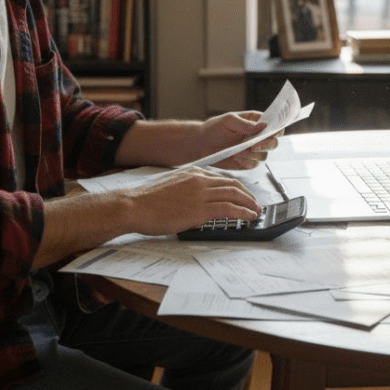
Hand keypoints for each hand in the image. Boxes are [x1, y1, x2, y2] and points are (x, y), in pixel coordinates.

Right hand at [127, 168, 260, 234]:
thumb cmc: (146, 201)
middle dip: (247, 195)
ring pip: (234, 195)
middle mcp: (199, 180)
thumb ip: (187, 190)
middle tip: (254, 203)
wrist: (133, 206)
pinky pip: (228, 209)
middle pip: (232, 184)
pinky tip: (248, 216)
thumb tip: (196, 201)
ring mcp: (200, 194)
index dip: (236, 187)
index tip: (242, 194)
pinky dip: (242, 212)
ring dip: (249, 203)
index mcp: (192, 173)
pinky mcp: (199, 210)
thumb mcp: (171, 187)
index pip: (221, 178)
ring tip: (255, 211)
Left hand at [198, 111, 280, 169]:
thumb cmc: (214, 128)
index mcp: (255, 122)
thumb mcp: (228, 121)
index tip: (272, 133)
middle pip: (273, 142)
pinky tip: (236, 157)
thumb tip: (263, 125)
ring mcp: (253, 150)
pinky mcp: (247, 162)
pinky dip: (246, 162)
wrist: (201, 144)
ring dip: (253, 155)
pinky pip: (254, 164)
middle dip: (266, 145)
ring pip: (264, 155)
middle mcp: (257, 136)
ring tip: (238, 152)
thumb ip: (246, 124)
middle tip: (254, 146)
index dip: (277, 129)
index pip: (274, 125)